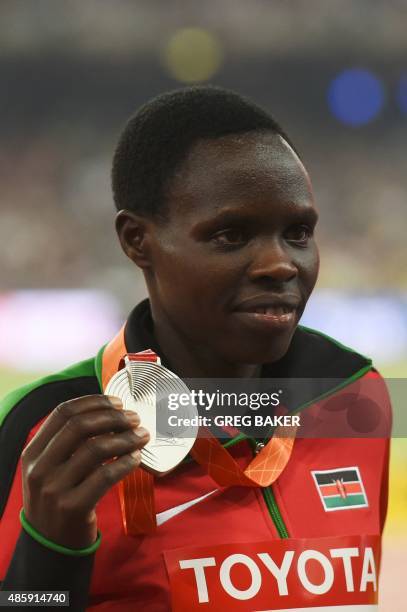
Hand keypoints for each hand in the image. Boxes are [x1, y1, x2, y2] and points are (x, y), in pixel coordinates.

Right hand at [21, 395, 148, 548]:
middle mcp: (40, 468)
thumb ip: (69, 443)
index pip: (62, 413)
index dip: (93, 403)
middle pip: (80, 427)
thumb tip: (109, 413)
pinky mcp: (73, 508)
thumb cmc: (58, 497)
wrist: (50, 545)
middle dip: (113, 418)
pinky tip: (136, 459)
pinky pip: (106, 476)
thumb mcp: (50, 468)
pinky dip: (126, 463)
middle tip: (134, 419)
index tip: (117, 403)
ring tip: (142, 437)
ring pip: (96, 449)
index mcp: (33, 452)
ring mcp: (54, 489)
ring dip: (125, 439)